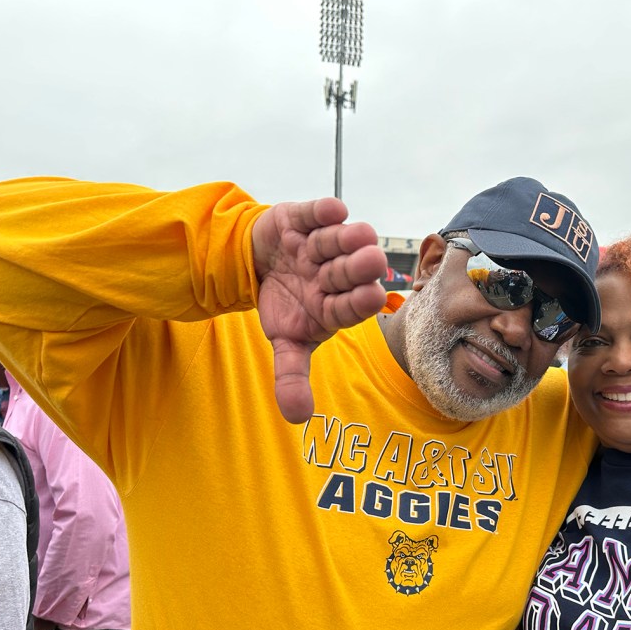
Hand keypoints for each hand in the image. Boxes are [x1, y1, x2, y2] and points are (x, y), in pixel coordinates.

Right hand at [252, 197, 386, 422]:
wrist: (256, 265)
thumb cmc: (284, 304)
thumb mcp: (284, 341)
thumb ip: (291, 376)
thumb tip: (296, 419)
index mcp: (337, 304)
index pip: (355, 304)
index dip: (362, 300)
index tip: (373, 298)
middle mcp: (335, 274)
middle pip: (351, 271)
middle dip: (360, 266)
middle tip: (372, 261)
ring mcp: (321, 245)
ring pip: (339, 240)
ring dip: (347, 238)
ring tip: (358, 236)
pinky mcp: (304, 220)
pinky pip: (317, 212)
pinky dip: (324, 211)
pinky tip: (334, 210)